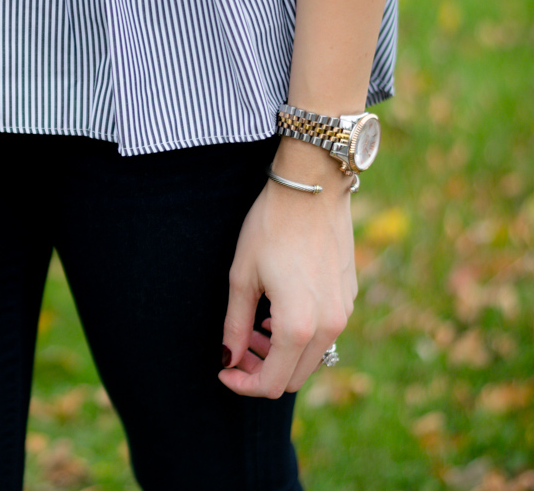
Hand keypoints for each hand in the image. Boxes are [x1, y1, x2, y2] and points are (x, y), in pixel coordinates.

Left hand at [217, 139, 357, 397]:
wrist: (312, 189)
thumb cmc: (270, 228)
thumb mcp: (241, 277)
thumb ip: (234, 325)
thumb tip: (227, 358)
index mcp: (298, 327)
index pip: (271, 383)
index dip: (243, 384)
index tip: (223, 370)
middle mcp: (329, 328)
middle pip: (293, 378)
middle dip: (260, 371)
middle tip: (236, 349)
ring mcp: (343, 314)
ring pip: (310, 359)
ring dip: (280, 355)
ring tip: (253, 329)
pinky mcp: (349, 299)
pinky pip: (324, 335)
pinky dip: (299, 337)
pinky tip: (277, 311)